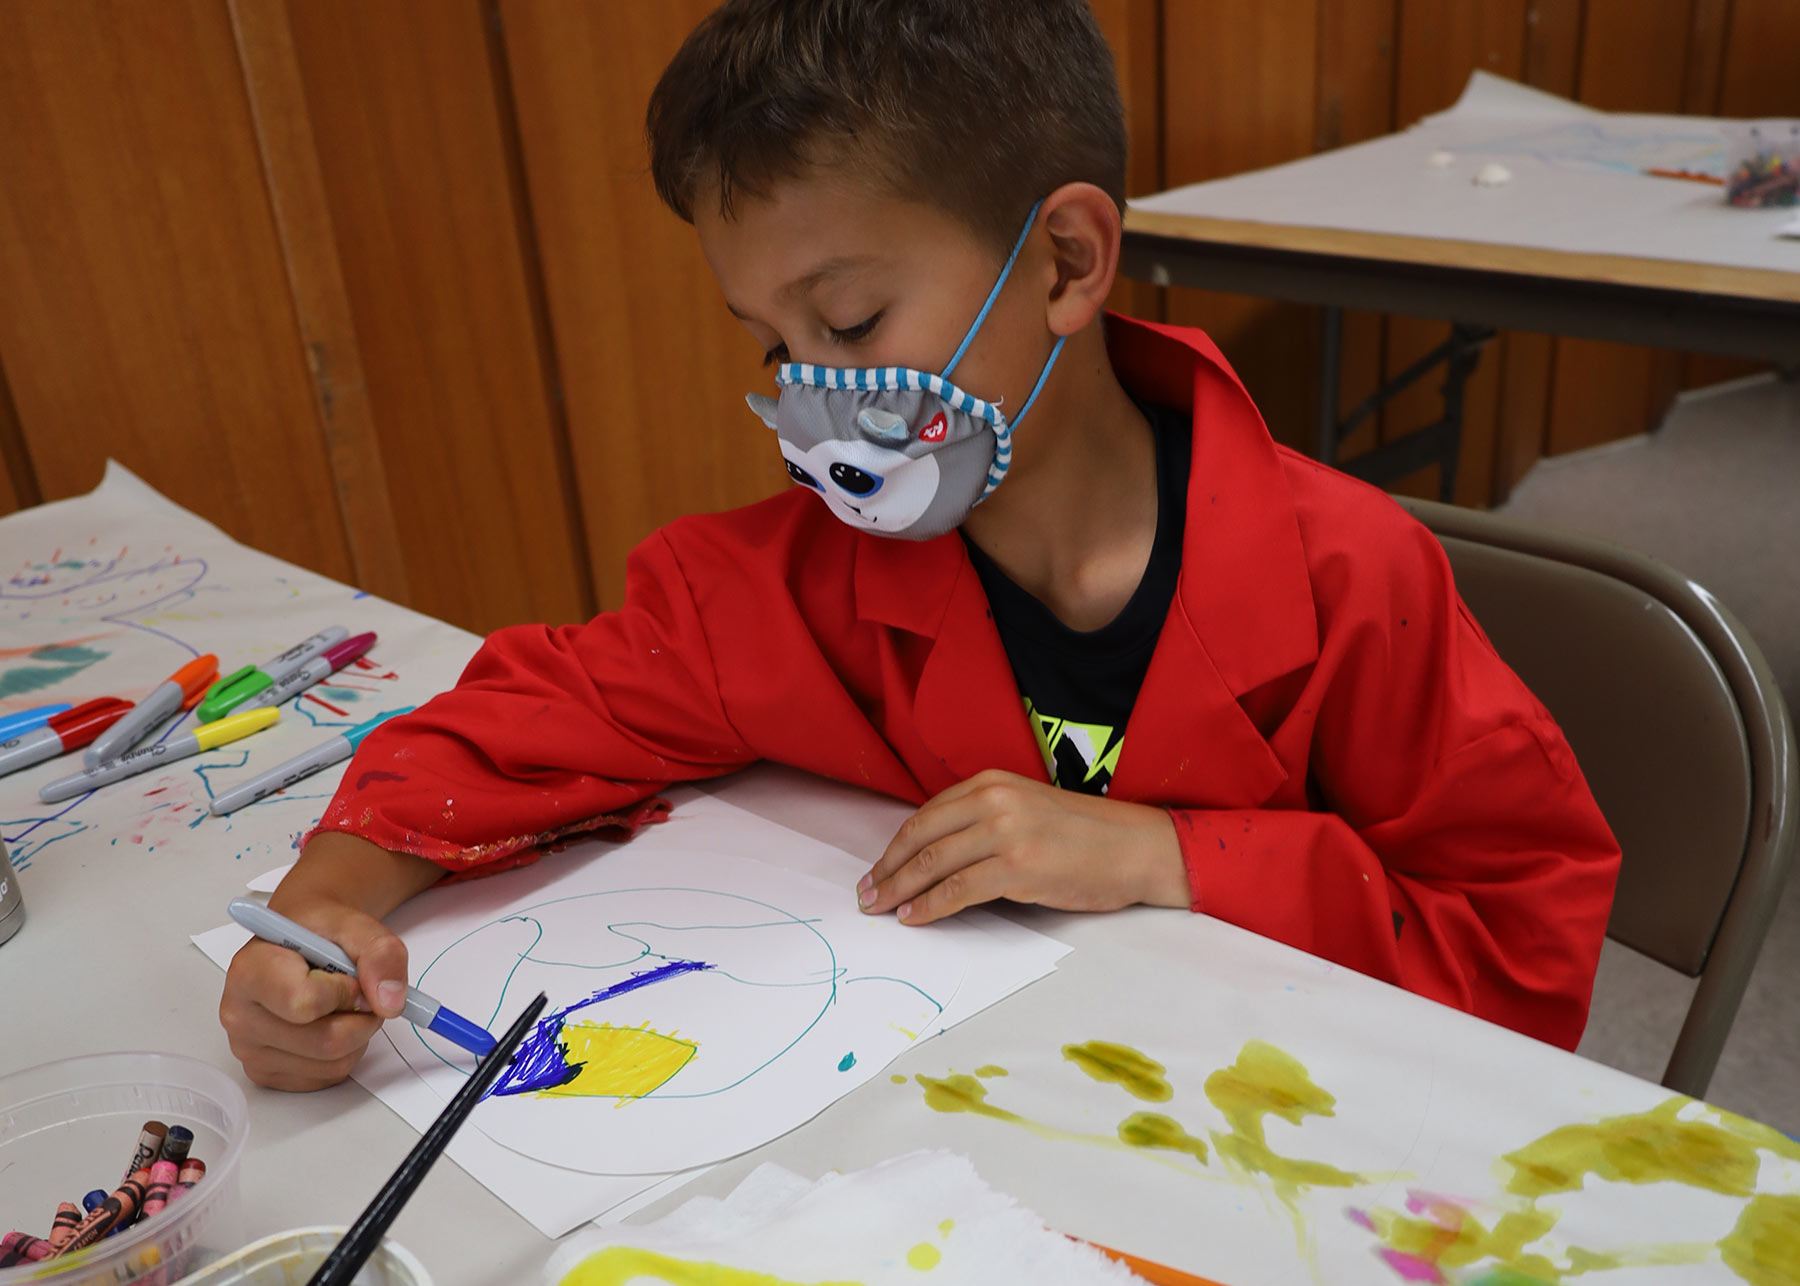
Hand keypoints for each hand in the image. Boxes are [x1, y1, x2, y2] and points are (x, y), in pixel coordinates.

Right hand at [219, 895, 410, 1090]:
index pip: (305, 1003)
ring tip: (342, 1004)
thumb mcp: (355, 924)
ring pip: (333, 1063)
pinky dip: (346, 1053)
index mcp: (249, 972)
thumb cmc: (316, 931)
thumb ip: (380, 954)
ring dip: (358, 1034)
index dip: (344, 991)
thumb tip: (391, 1003)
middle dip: (361, 1016)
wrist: (298, 940)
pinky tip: (330, 1023)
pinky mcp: (267, 1073)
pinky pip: (327, 1076)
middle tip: (360, 991)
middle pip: (326, 1042)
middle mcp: (240, 1016)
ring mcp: (250, 1050)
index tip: (349, 974)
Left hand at [856, 769, 1188, 925]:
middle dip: (887, 869)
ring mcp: (1005, 832)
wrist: (1137, 847)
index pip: (927, 815)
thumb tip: (937, 856)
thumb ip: (984, 820)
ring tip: (880, 909)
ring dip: (899, 891)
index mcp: (993, 782)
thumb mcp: (1028, 808)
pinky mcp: (1018, 867)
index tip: (878, 868)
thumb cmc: (1087, 835)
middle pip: (921, 837)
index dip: (895, 845)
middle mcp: (994, 800)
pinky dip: (929, 907)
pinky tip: (914, 918)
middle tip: (866, 893)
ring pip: (933, 864)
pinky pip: (958, 891)